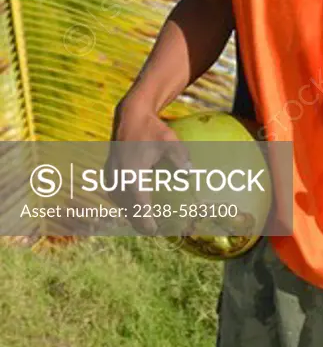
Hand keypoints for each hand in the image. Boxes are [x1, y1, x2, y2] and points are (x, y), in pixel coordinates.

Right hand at [104, 98, 190, 235]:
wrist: (131, 115)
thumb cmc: (152, 129)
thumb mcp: (169, 141)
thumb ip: (180, 157)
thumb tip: (190, 173)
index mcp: (132, 175)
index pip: (139, 206)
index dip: (146, 221)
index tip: (155, 230)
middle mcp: (119, 178)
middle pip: (128, 209)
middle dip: (140, 221)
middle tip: (155, 230)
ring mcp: (111, 175)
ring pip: (120, 203)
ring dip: (132, 213)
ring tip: (146, 222)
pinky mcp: (109, 172)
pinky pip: (116, 194)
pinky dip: (125, 203)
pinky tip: (135, 206)